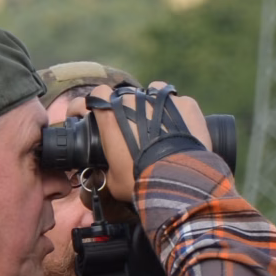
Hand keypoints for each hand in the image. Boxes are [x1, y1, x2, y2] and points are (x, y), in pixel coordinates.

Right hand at [90, 80, 211, 206]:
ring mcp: (161, 98)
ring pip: (151, 94)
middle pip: (125, 98)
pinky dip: (175, 112)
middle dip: (125, 111)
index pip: (96, 94)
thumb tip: (105, 171)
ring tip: (156, 129)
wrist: (178, 181)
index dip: (92, 103)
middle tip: (131, 132)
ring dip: (150, 108)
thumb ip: (106, 167)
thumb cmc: (141, 181)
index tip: (89, 111)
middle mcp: (134, 100)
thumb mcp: (113, 180)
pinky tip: (179, 128)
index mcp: (111, 115)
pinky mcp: (185, 104)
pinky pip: (176, 102)